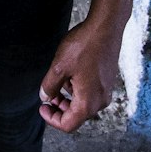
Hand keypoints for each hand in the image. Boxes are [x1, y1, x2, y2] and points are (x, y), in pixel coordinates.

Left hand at [38, 17, 122, 133]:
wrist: (106, 27)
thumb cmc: (84, 46)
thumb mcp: (59, 67)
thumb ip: (49, 86)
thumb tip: (45, 97)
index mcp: (88, 103)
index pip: (67, 124)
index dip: (51, 119)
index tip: (42, 107)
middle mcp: (100, 101)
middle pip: (76, 116)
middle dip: (59, 108)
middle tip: (47, 96)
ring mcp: (106, 91)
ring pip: (83, 104)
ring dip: (68, 97)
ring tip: (58, 80)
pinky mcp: (108, 81)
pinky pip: (90, 93)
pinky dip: (78, 89)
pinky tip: (71, 72)